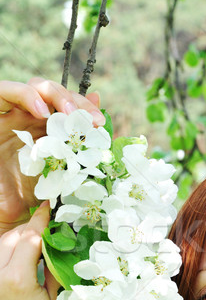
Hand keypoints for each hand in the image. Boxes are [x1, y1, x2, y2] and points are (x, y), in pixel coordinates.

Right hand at [0, 78, 105, 234]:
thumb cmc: (28, 195)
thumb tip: (102, 128)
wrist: (2, 214)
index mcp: (46, 129)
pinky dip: (25, 95)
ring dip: (56, 94)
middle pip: (56, 93)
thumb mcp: (60, 174)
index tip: (101, 125)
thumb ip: (78, 153)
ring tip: (69, 113)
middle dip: (77, 101)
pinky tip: (41, 110)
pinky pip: (3, 92)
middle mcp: (29, 118)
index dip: (86, 110)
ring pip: (34, 86)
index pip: (69, 106)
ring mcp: (11, 115)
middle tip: (91, 120)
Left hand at [0, 201, 66, 299]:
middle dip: (29, 229)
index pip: (29, 238)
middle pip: (11, 239)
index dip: (40, 220)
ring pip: (0, 248)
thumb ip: (58, 270)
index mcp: (17, 280)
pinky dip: (8, 254)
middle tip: (48, 225)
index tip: (49, 207)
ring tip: (37, 242)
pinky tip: (23, 259)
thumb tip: (63, 245)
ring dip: (17, 240)